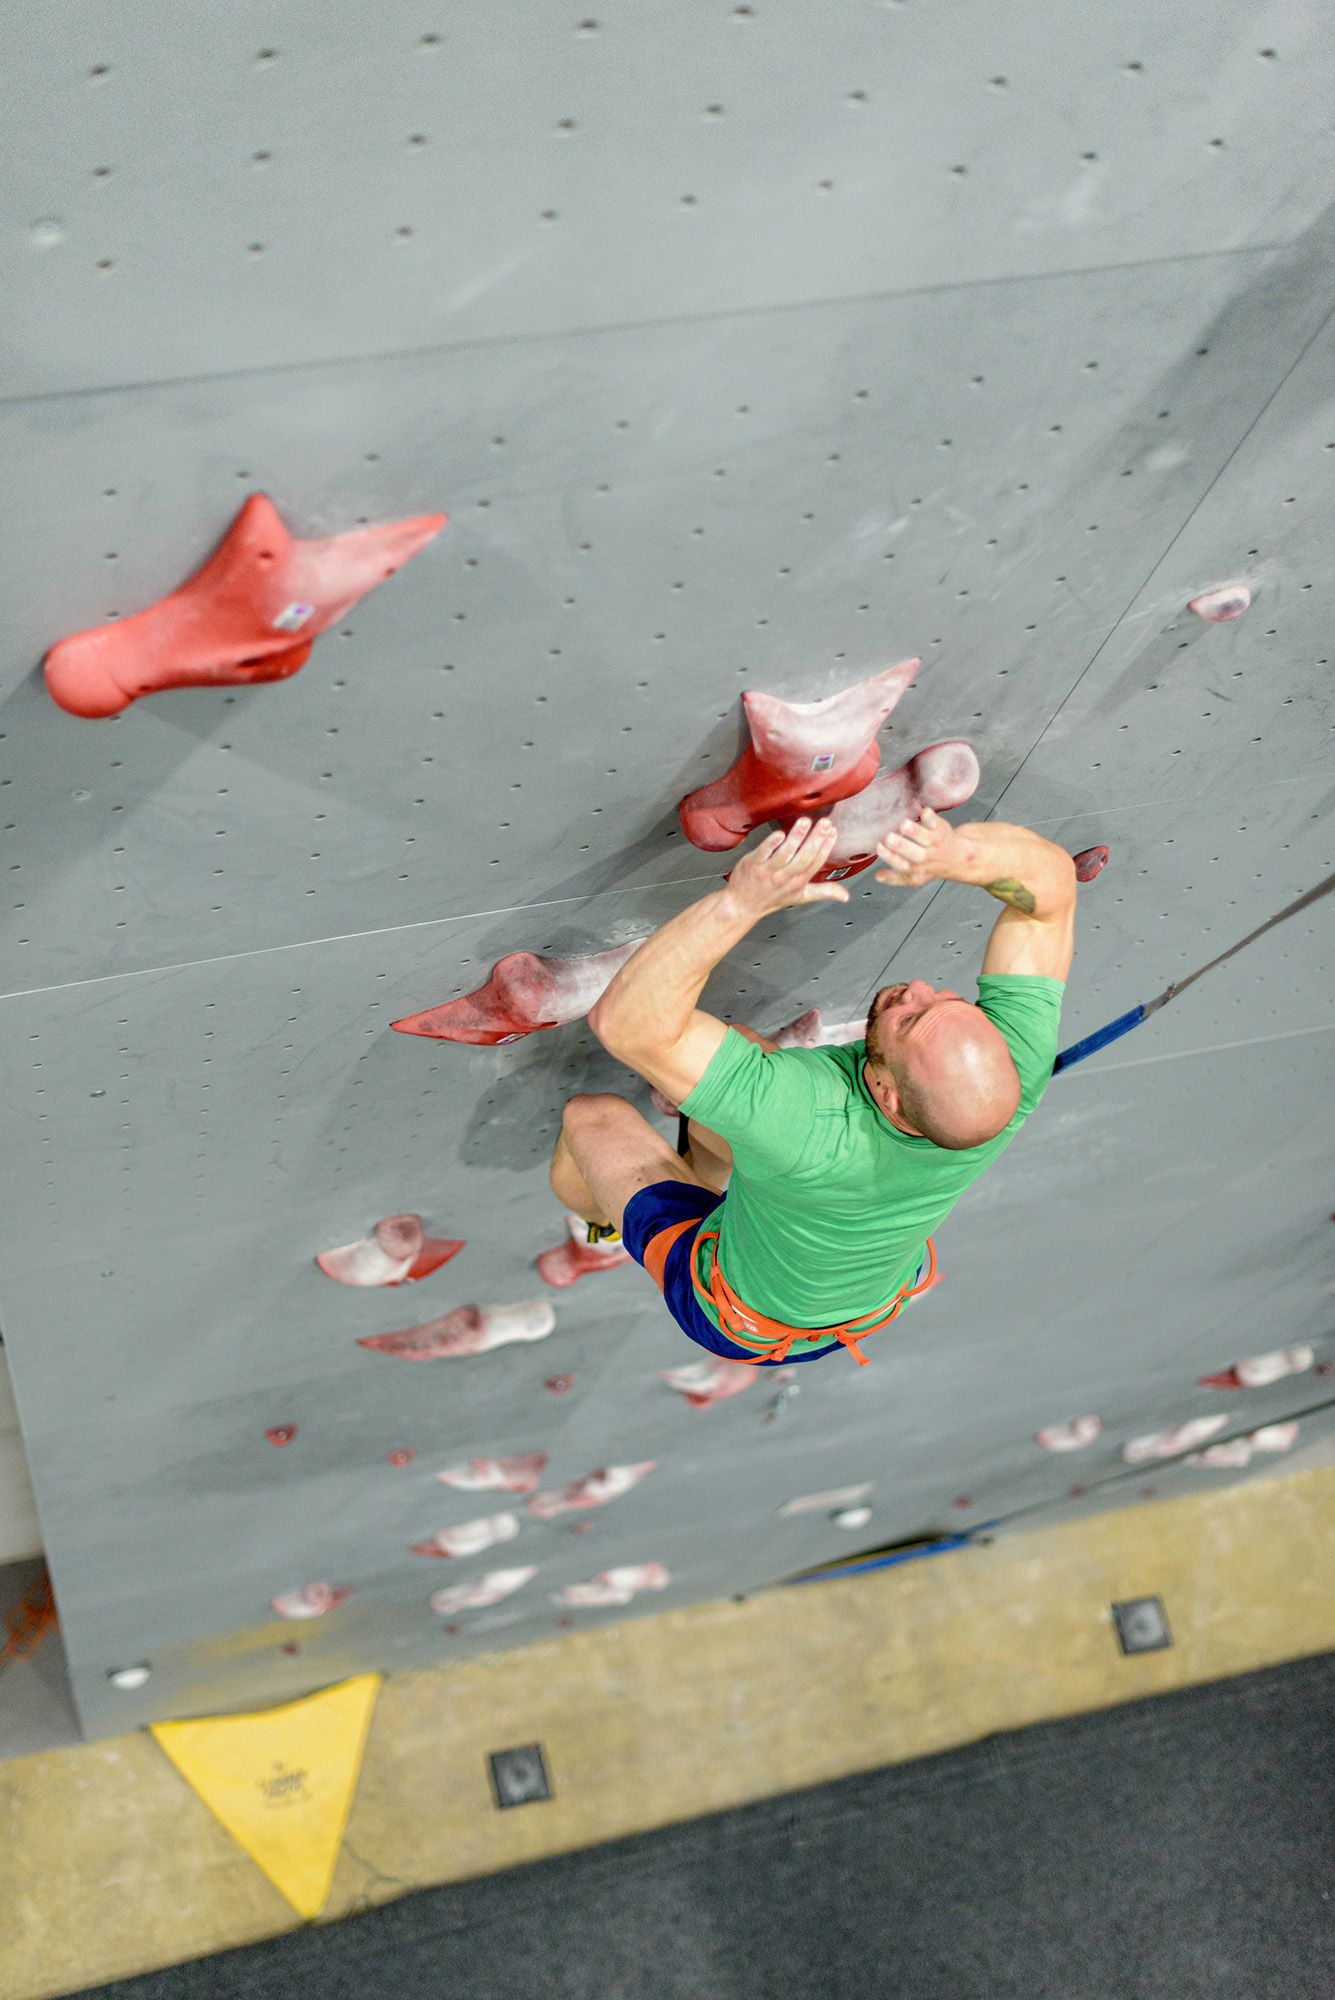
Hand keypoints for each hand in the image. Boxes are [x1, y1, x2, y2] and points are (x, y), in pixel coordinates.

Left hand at [724, 818, 850, 916]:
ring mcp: (769, 870)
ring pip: (786, 852)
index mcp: (798, 882)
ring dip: (796, 836)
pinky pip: (764, 852)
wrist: (743, 905)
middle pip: (804, 856)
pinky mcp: (754, 864)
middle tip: (824, 823)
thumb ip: (824, 892)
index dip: (826, 847)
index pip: (816, 862)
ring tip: (805, 822)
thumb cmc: (771, 898)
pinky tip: (780, 833)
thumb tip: (845, 896)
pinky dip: (772, 843)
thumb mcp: (800, 897)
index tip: (832, 832)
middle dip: (816, 838)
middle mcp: (785, 877)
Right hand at [873, 806, 966, 886]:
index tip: (880, 847)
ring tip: (903, 825)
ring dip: (914, 831)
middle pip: (915, 854)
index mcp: (916, 868)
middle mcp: (926, 856)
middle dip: (901, 846)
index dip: (890, 858)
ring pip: (926, 838)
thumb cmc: (931, 865)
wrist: (957, 858)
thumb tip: (878, 876)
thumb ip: (894, 877)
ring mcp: (934, 842)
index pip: (902, 866)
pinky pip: (936, 823)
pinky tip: (924, 812)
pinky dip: (931, 818)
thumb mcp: (913, 877)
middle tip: (889, 838)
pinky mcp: (940, 829)